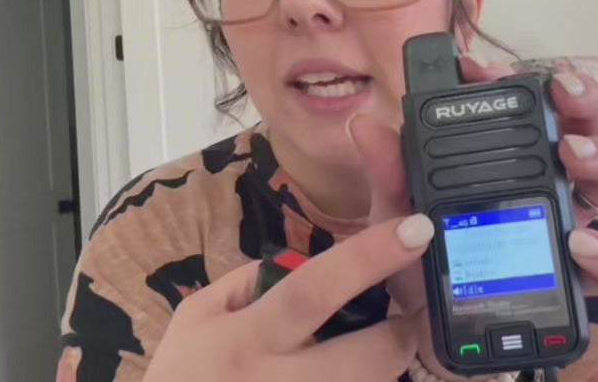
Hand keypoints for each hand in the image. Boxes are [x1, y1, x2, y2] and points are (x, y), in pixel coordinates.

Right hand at [142, 213, 434, 381]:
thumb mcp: (197, 317)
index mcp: (247, 339)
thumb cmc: (181, 377)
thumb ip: (252, 280)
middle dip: (403, 332)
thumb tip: (312, 261)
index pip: (317, 289)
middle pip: (373, 355)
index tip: (416, 230)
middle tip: (400, 320)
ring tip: (359, 354)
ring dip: (383, 367)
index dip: (371, 257)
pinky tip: (342, 372)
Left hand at [346, 53, 597, 380]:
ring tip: (574, 153)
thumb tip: (365, 124)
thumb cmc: (417, 262)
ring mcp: (574, 223)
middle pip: (586, 127)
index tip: (483, 69)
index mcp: (505, 159)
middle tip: (562, 90)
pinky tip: (580, 242)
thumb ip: (390, 175)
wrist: (429, 330)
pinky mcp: (587, 276)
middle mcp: (548, 182)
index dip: (512, 81)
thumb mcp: (398, 215)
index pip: (523, 106)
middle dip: (582, 99)